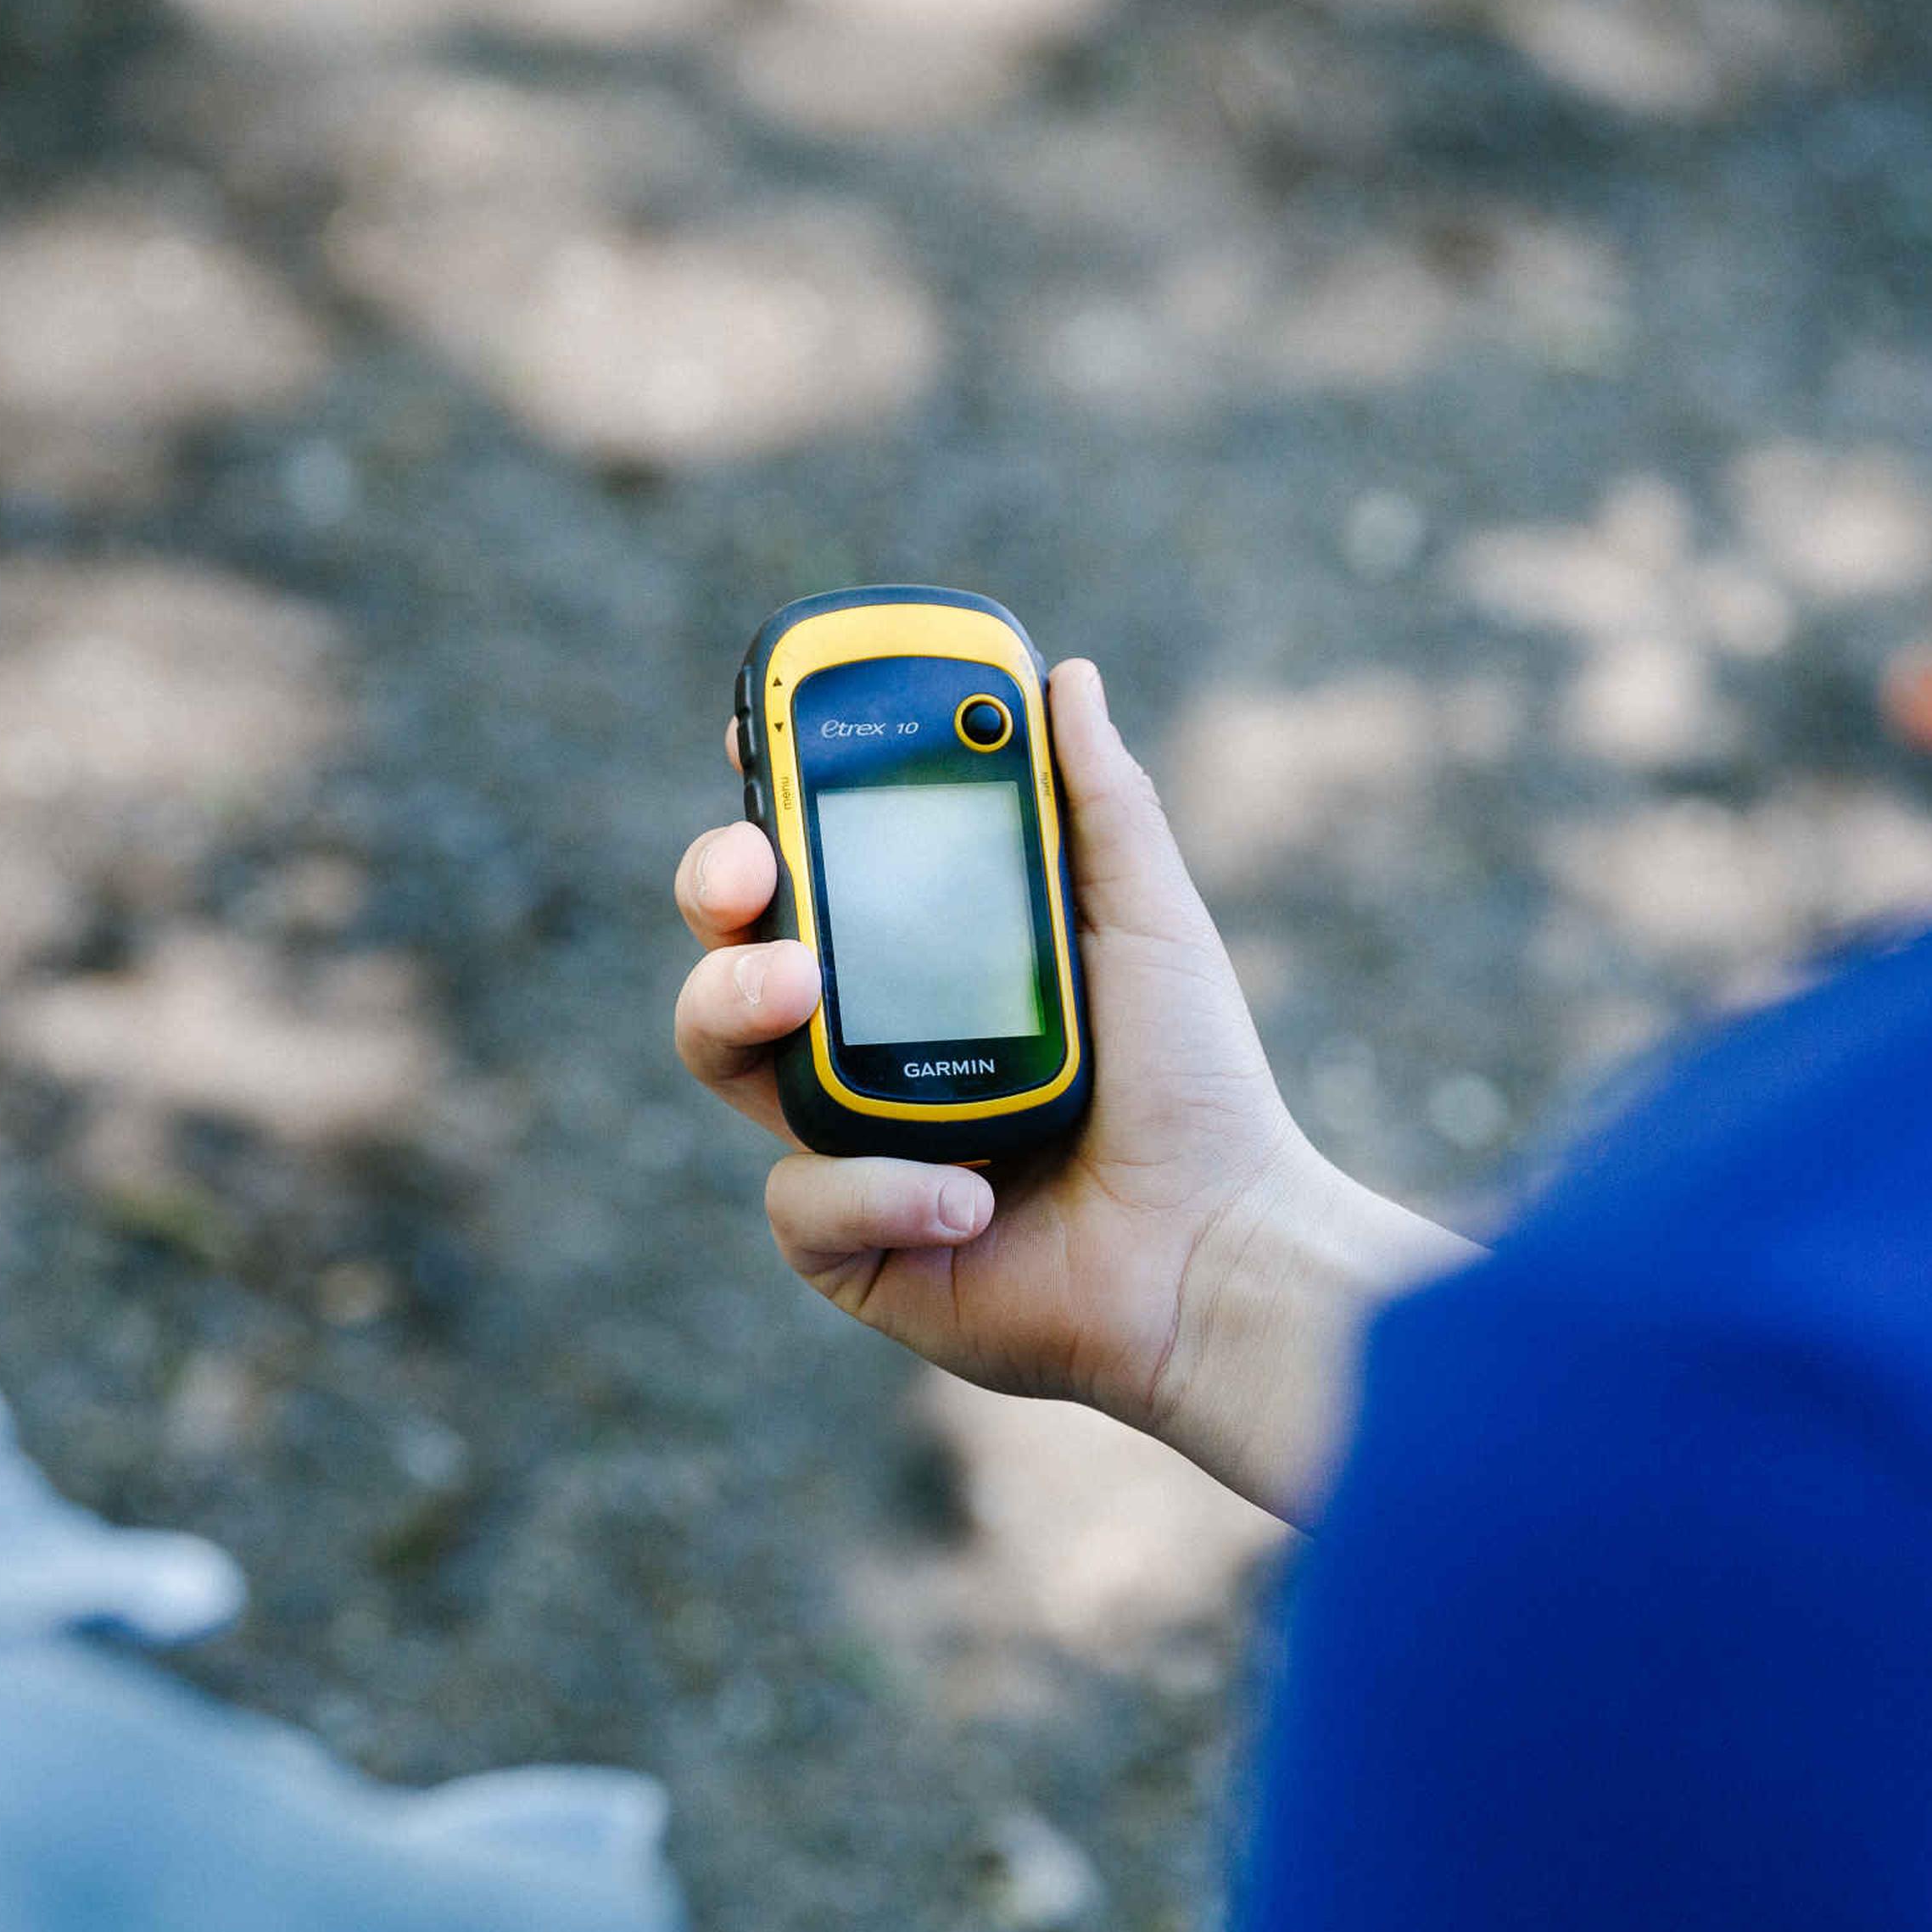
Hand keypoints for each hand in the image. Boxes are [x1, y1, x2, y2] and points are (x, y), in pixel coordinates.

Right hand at [673, 660, 1474, 1517]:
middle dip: (712, 890)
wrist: (1219, 1254)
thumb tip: (1067, 677)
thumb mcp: (1150, 925)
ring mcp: (846, 1141)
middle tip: (745, 872)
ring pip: (721, 1052)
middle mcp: (867, 1041)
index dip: (764, 800)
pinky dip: (881, 1186)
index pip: (813, 864)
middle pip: (733, 945)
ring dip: (739, 1007)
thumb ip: (1102, 804)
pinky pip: (801, 1196)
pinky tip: (969, 1198)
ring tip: (801, 993)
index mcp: (922, 959)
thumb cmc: (1195, 1089)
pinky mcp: (848, 1245)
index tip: (749, 732)